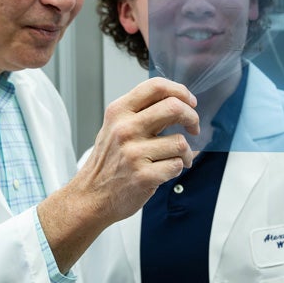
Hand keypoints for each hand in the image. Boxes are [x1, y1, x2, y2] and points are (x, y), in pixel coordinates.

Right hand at [81, 77, 199, 221]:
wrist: (90, 196)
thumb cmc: (107, 161)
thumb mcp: (115, 127)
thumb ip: (141, 113)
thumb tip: (178, 104)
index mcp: (119, 112)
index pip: (156, 86)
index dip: (180, 91)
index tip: (190, 102)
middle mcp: (125, 129)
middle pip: (173, 108)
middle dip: (192, 118)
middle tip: (193, 127)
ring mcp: (133, 153)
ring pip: (180, 142)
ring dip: (186, 152)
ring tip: (177, 158)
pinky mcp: (143, 176)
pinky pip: (176, 165)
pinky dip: (177, 168)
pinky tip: (166, 170)